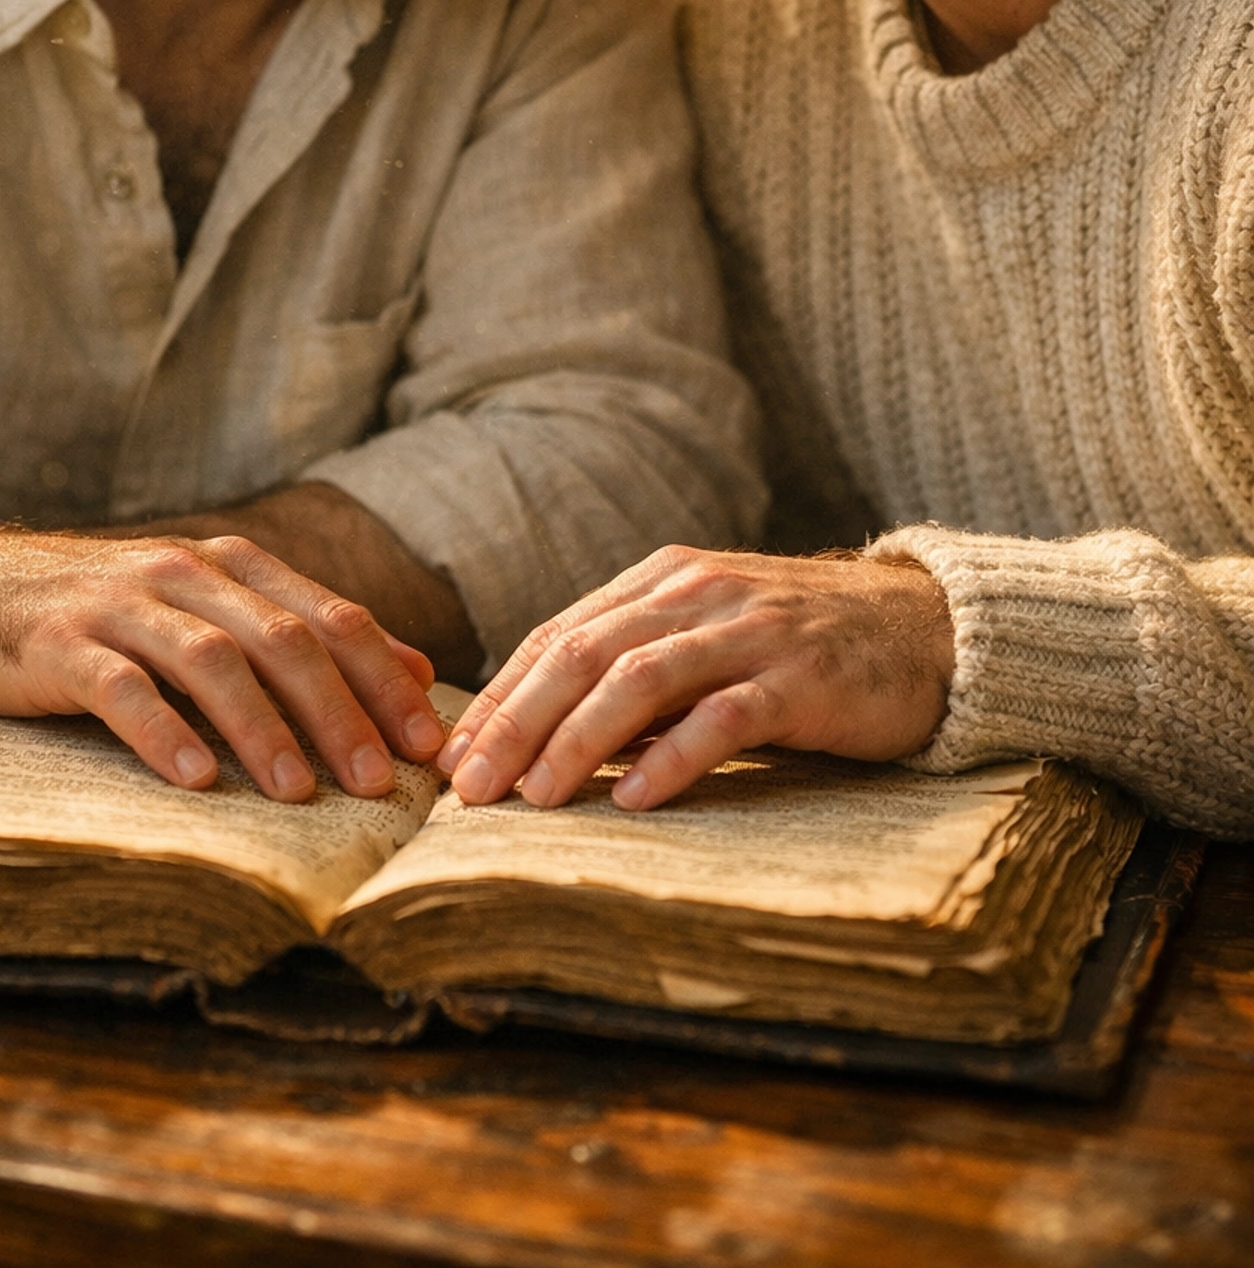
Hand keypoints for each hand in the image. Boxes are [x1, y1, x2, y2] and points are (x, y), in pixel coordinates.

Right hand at [0, 522, 444, 798]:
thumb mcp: (212, 611)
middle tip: (377, 784)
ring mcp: (120, 605)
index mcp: (232, 566)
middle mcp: (185, 574)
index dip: (384, 680)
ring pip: (211, 660)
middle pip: (282, 639)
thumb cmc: (108, 616)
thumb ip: (306, 634)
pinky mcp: (59, 644)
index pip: (329, 617)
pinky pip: (120, 687)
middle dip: (339, 712)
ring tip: (298, 792)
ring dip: (262, 728)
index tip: (428, 747)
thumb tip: (415, 674)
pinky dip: (163, 731)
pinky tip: (195, 779)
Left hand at [437, 545, 953, 810]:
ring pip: (638, 679)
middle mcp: (697, 595)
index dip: (499, 696)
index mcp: (663, 579)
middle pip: (582, 654)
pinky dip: (672, 757)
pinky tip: (634, 797)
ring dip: (575, 740)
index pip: (558, 635)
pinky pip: (724, 716)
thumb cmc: (803, 646)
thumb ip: (637, 668)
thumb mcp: (708, 637)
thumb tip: (542, 734)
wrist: (926, 629)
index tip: (451, 755)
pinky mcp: (801, 679)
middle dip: (515, 722)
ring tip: (533, 797)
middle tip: (468, 786)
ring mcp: (750, 633)